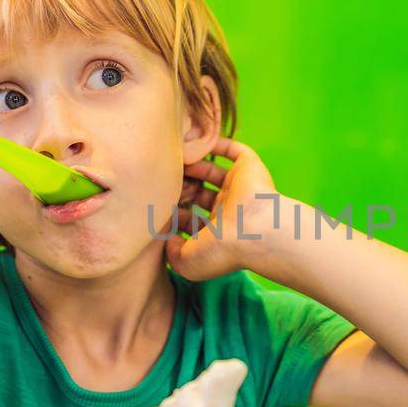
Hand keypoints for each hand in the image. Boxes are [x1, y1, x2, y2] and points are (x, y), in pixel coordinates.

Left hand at [165, 137, 284, 279]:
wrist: (253, 230)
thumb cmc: (221, 250)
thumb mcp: (187, 263)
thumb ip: (171, 253)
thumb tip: (167, 240)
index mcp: (217, 233)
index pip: (192, 220)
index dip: (173, 214)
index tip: (154, 206)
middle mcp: (228, 210)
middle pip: (199, 193)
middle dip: (180, 187)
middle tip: (162, 180)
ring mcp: (239, 188)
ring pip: (213, 172)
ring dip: (193, 166)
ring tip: (173, 160)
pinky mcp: (250, 169)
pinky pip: (235, 151)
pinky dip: (218, 144)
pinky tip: (197, 143)